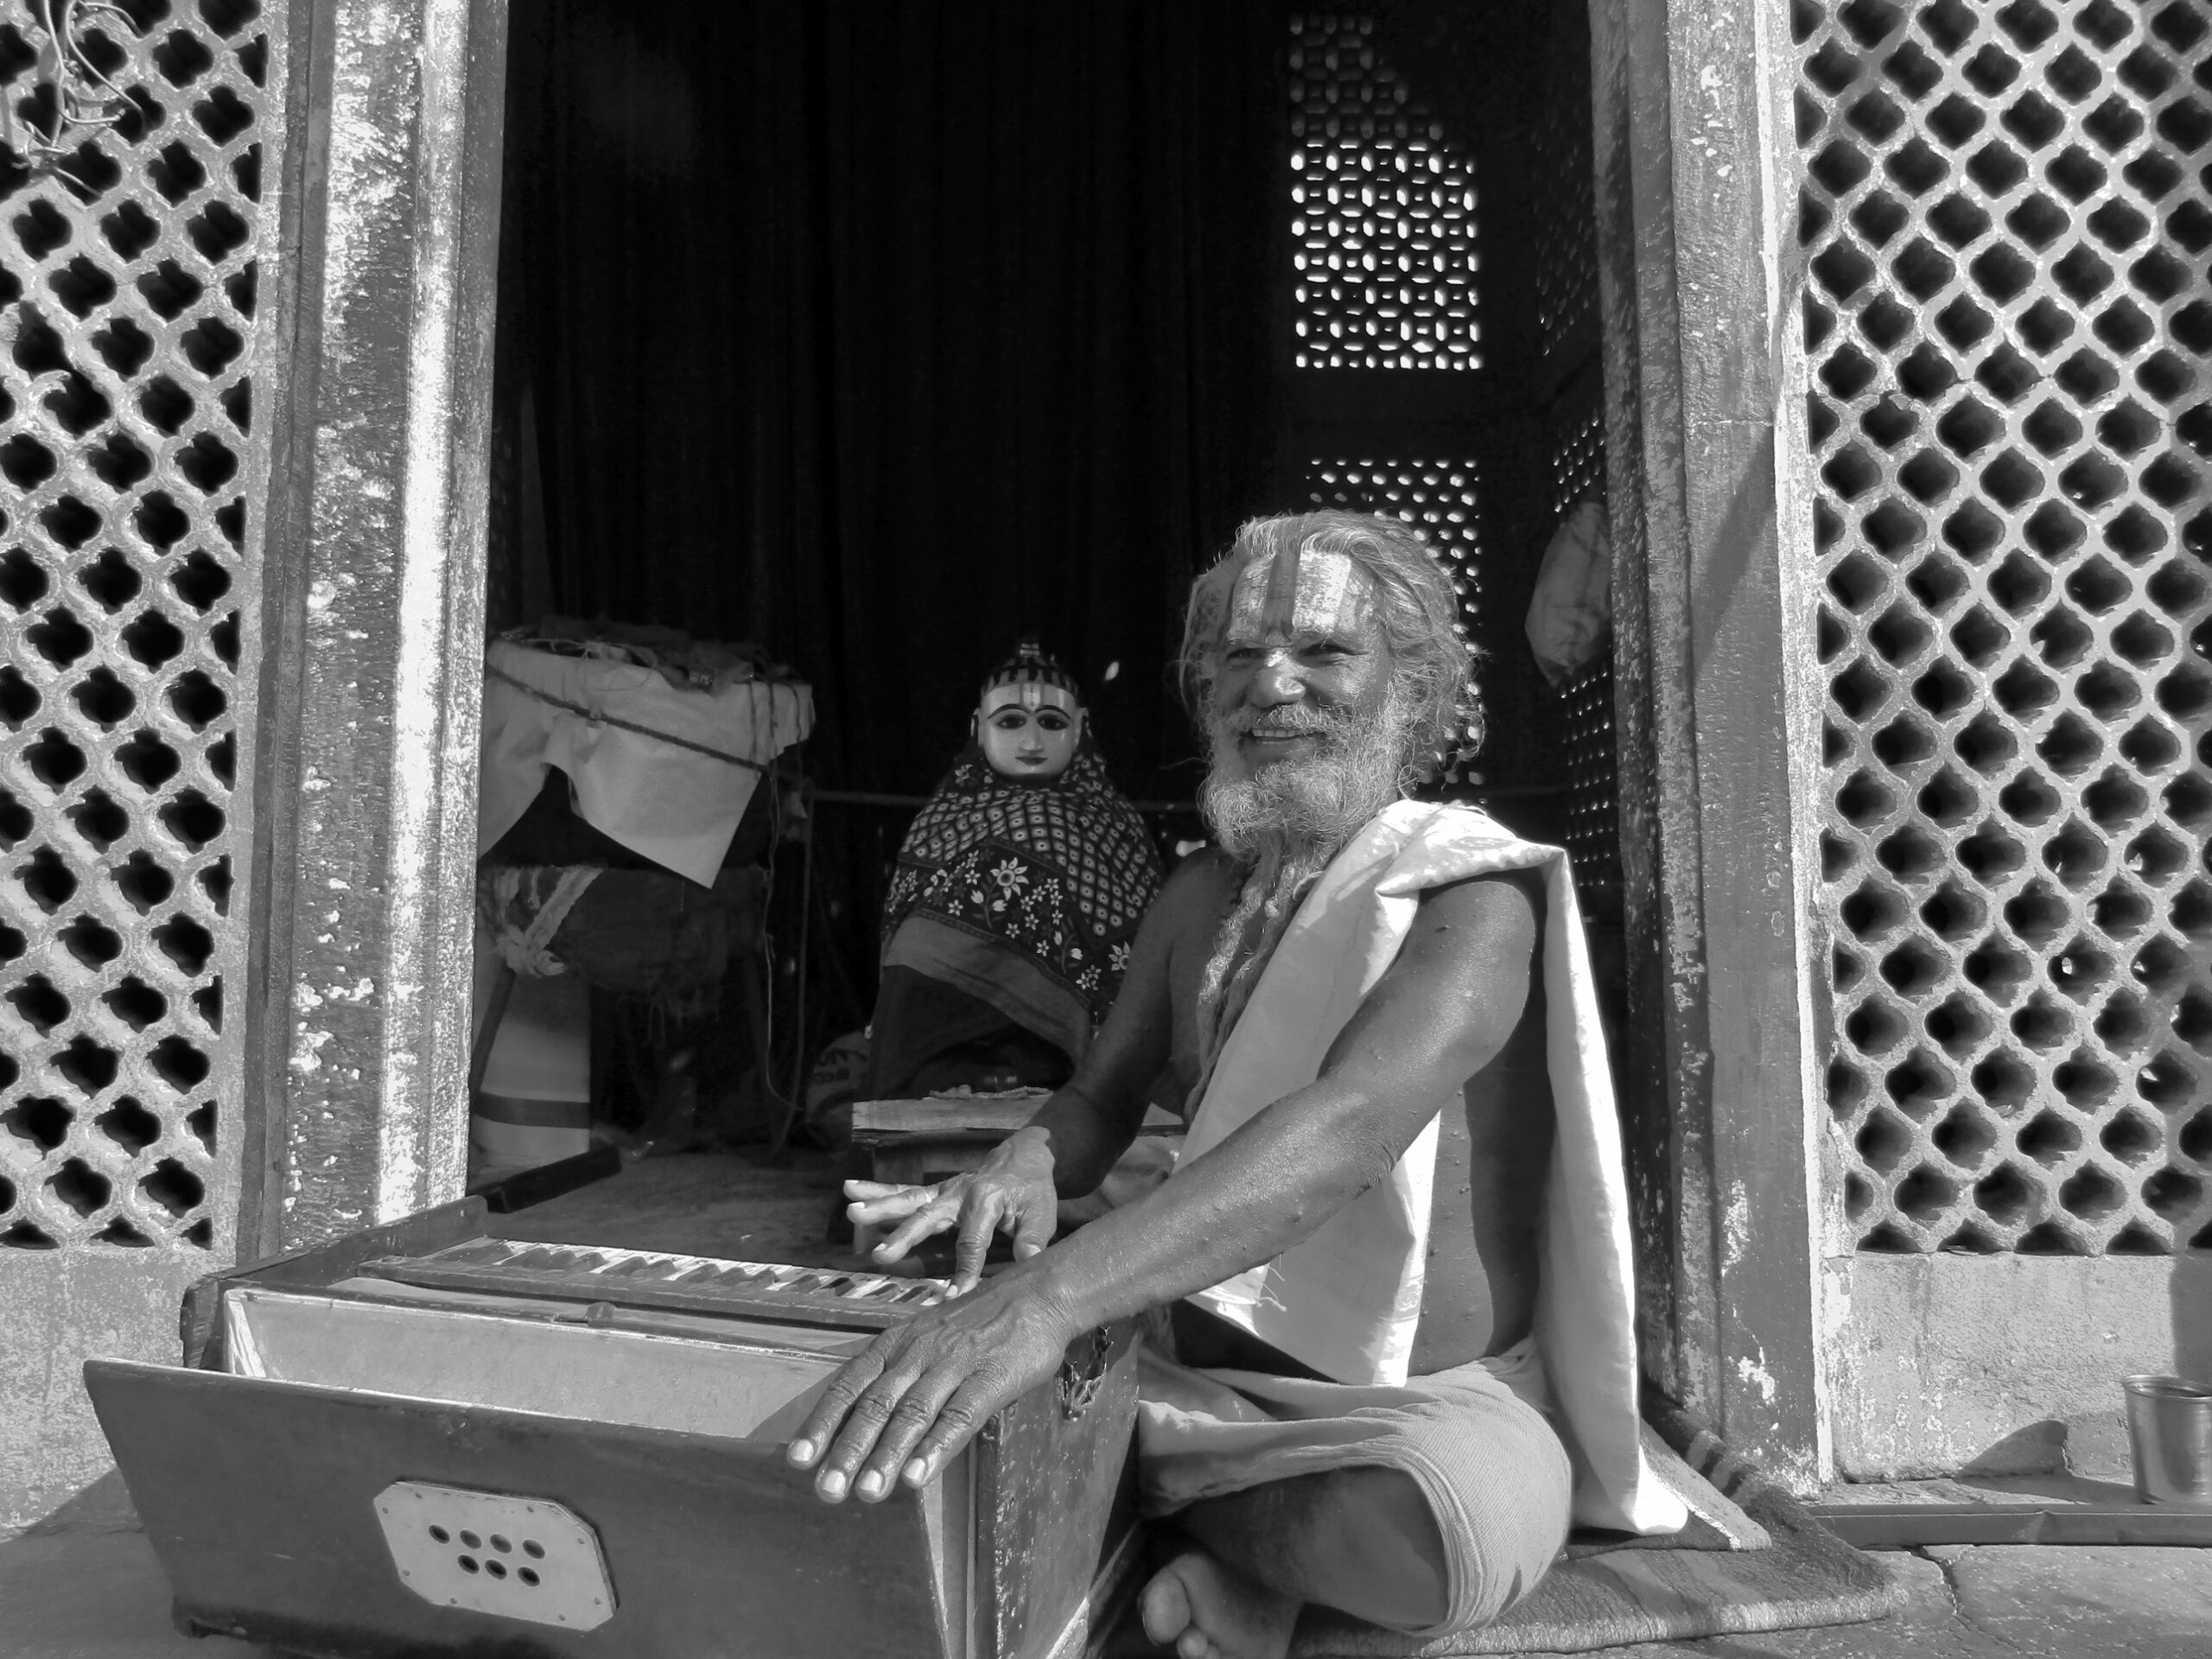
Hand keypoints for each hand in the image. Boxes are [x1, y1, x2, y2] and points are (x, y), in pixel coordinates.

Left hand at [785, 1268, 1079, 1502]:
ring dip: (886, 1455)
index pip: (849, 1384)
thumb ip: (900, 1373)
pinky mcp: (991, 1378)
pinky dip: (936, 1447)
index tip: (797, 1460)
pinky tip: (917, 1476)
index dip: (823, 1422)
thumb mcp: (928, 1336)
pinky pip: (959, 1416)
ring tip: (866, 1494)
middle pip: (875, 1404)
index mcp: (897, 1343)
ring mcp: (954, 1364)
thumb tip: (866, 1421)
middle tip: (826, 1491)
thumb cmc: (980, 1321)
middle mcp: (917, 1353)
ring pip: (912, 1413)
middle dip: (847, 1450)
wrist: (1038, 1294)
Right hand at [845, 1127, 1059, 1293]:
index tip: (953, 1297)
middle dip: (904, 1237)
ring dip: (879, 1207)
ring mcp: (944, 1191)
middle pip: (928, 1218)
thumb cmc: (1033, 1191)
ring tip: (851, 1212)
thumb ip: (1032, 1240)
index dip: (965, 1270)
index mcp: (986, 1201)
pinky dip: (878, 1191)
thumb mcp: (1041, 1214)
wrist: (1024, 1157)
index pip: (973, 1242)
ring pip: (909, 1201)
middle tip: (880, 1254)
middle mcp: (959, 1193)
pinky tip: (851, 1189)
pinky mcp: (935, 1191)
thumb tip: (1029, 1265)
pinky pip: (905, 1192)